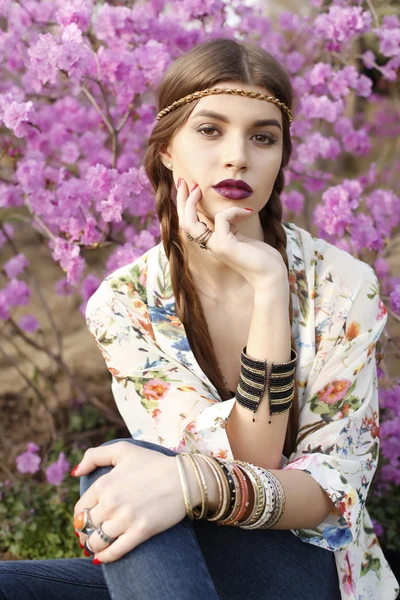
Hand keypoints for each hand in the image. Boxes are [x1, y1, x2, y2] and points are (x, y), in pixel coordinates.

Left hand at [73, 442, 185, 562]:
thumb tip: (75, 473)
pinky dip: (105, 557)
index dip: (80, 517)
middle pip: (86, 527)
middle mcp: (111, 502)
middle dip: (85, 533)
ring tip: (97, 546)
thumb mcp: (123, 450)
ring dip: (93, 546)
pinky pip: (114, 552)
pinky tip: (103, 557)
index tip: (85, 521)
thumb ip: (94, 455)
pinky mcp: (140, 531)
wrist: (184, 477)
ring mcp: (125, 518)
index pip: (79, 509)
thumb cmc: (153, 463)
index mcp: (104, 484)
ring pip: (97, 542)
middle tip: (90, 535)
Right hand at [176, 178, 288, 291]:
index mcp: (214, 243)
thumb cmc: (262, 258)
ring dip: (192, 203)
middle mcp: (211, 246)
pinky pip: (222, 218)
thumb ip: (231, 226)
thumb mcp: (242, 237)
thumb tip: (227, 211)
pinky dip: (233, 210)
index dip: (186, 207)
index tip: (189, 187)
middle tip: (183, 182)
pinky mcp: (225, 245)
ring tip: (199, 189)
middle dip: (181, 201)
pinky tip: (247, 212)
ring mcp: (216, 247)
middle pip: (184, 223)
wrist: (271, 275)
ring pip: (190, 224)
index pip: (192, 225)